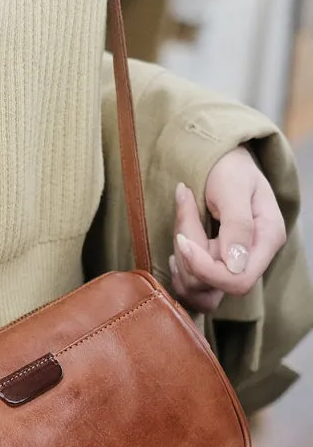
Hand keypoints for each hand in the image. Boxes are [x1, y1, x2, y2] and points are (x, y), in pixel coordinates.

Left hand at [167, 147, 286, 313]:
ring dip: (181, 259)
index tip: (182, 241)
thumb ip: (237, 224)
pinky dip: (180, 269)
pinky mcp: (216, 266)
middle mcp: (253, 257)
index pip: (239, 280)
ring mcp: (233, 264)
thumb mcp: (233, 187)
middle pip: (213, 285)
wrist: (220, 159)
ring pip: (198, 287)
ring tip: (180, 225)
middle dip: (189, 256)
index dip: (205, 269)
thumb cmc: (228, 166)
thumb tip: (235, 265)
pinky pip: (193, 286)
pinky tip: (179, 246)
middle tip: (183, 215)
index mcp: (267, 239)